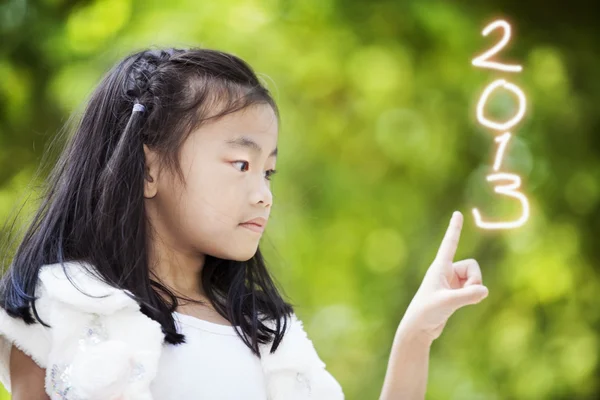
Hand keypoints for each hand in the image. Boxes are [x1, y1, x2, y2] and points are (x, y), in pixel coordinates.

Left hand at [398, 211, 488, 344]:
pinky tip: (461, 305)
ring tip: (457, 301)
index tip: (457, 213)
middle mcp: (446, 271)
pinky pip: (473, 289)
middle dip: (475, 280)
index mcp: (440, 267)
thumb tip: (484, 290)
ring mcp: (451, 282)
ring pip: (475, 279)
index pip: (450, 244)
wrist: (419, 328)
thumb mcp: (447, 303)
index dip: (454, 229)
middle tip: (463, 294)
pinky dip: (473, 296)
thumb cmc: (426, 312)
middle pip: (473, 266)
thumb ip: (467, 296)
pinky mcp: (455, 293)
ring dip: (474, 290)